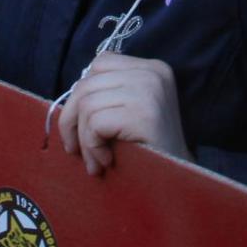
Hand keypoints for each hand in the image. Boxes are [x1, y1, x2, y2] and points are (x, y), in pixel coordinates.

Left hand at [55, 53, 190, 177]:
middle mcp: (152, 73)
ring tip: (95, 161)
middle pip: (87, 83)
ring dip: (83, 139)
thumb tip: (67, 99)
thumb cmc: (147, 150)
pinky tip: (106, 161)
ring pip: (87, 104)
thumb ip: (107, 95)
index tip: (80, 126)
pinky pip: (95, 123)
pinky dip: (92, 146)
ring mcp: (150, 90)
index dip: (81, 96)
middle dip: (72, 120)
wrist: (178, 181)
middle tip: (75, 150)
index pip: (99, 64)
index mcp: (151, 68)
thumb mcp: (129, 112)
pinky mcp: (144, 113)